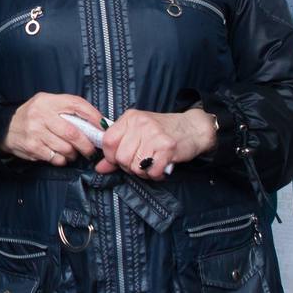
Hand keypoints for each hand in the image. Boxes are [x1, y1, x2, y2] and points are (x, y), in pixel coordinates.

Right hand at [0, 93, 101, 165]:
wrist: (5, 128)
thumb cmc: (33, 116)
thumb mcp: (47, 104)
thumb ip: (67, 109)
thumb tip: (96, 121)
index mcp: (48, 101)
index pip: (76, 105)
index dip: (93, 116)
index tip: (102, 126)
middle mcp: (41, 115)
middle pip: (73, 132)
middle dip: (86, 144)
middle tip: (91, 149)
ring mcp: (35, 132)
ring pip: (66, 148)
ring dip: (74, 154)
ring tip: (73, 152)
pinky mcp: (33, 147)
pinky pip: (56, 158)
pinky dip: (62, 160)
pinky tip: (60, 156)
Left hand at [94, 107, 215, 179]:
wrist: (192, 128)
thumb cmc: (162, 132)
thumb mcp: (137, 134)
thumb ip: (117, 150)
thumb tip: (99, 168)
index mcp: (130, 118)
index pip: (108, 141)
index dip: (111, 156)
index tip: (121, 159)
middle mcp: (141, 123)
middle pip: (121, 157)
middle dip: (129, 167)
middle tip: (141, 162)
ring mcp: (154, 134)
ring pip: (136, 166)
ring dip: (143, 172)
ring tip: (152, 164)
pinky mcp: (168, 147)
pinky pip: (152, 171)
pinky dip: (155, 174)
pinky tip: (160, 167)